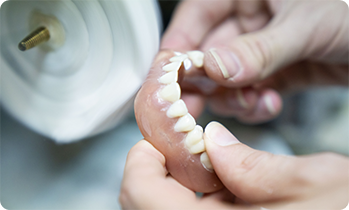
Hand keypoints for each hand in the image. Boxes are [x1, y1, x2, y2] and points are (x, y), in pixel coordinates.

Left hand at [120, 122, 348, 209]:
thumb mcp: (315, 185)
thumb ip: (256, 166)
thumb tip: (213, 140)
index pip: (141, 195)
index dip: (141, 159)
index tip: (158, 138)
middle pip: (144, 202)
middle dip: (159, 168)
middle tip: (182, 144)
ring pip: (163, 206)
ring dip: (179, 181)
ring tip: (209, 162)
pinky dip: (196, 195)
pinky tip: (224, 184)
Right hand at [161, 0, 348, 122]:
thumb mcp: (306, 24)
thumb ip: (258, 50)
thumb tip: (216, 68)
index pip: (191, 22)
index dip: (175, 55)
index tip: (167, 85)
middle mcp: (246, 20)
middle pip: (204, 57)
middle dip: (203, 86)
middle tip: (193, 111)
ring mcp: (258, 48)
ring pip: (225, 81)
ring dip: (233, 98)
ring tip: (253, 100)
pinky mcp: (273, 71)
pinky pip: (249, 92)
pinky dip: (254, 104)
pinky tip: (270, 102)